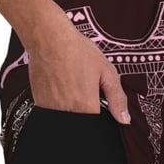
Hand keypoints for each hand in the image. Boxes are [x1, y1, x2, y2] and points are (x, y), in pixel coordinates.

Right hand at [21, 7, 130, 122]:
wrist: (49, 37)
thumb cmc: (78, 51)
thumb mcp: (107, 71)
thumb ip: (117, 98)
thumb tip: (124, 119)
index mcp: (86, 105)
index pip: (97, 126)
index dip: (100, 116)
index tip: (98, 105)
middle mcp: (66, 110)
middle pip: (80, 123)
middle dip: (85, 112)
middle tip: (83, 90)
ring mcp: (50, 108)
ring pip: (66, 119)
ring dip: (72, 109)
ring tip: (71, 87)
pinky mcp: (39, 103)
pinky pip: (52, 113)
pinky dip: (59, 105)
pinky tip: (61, 87)